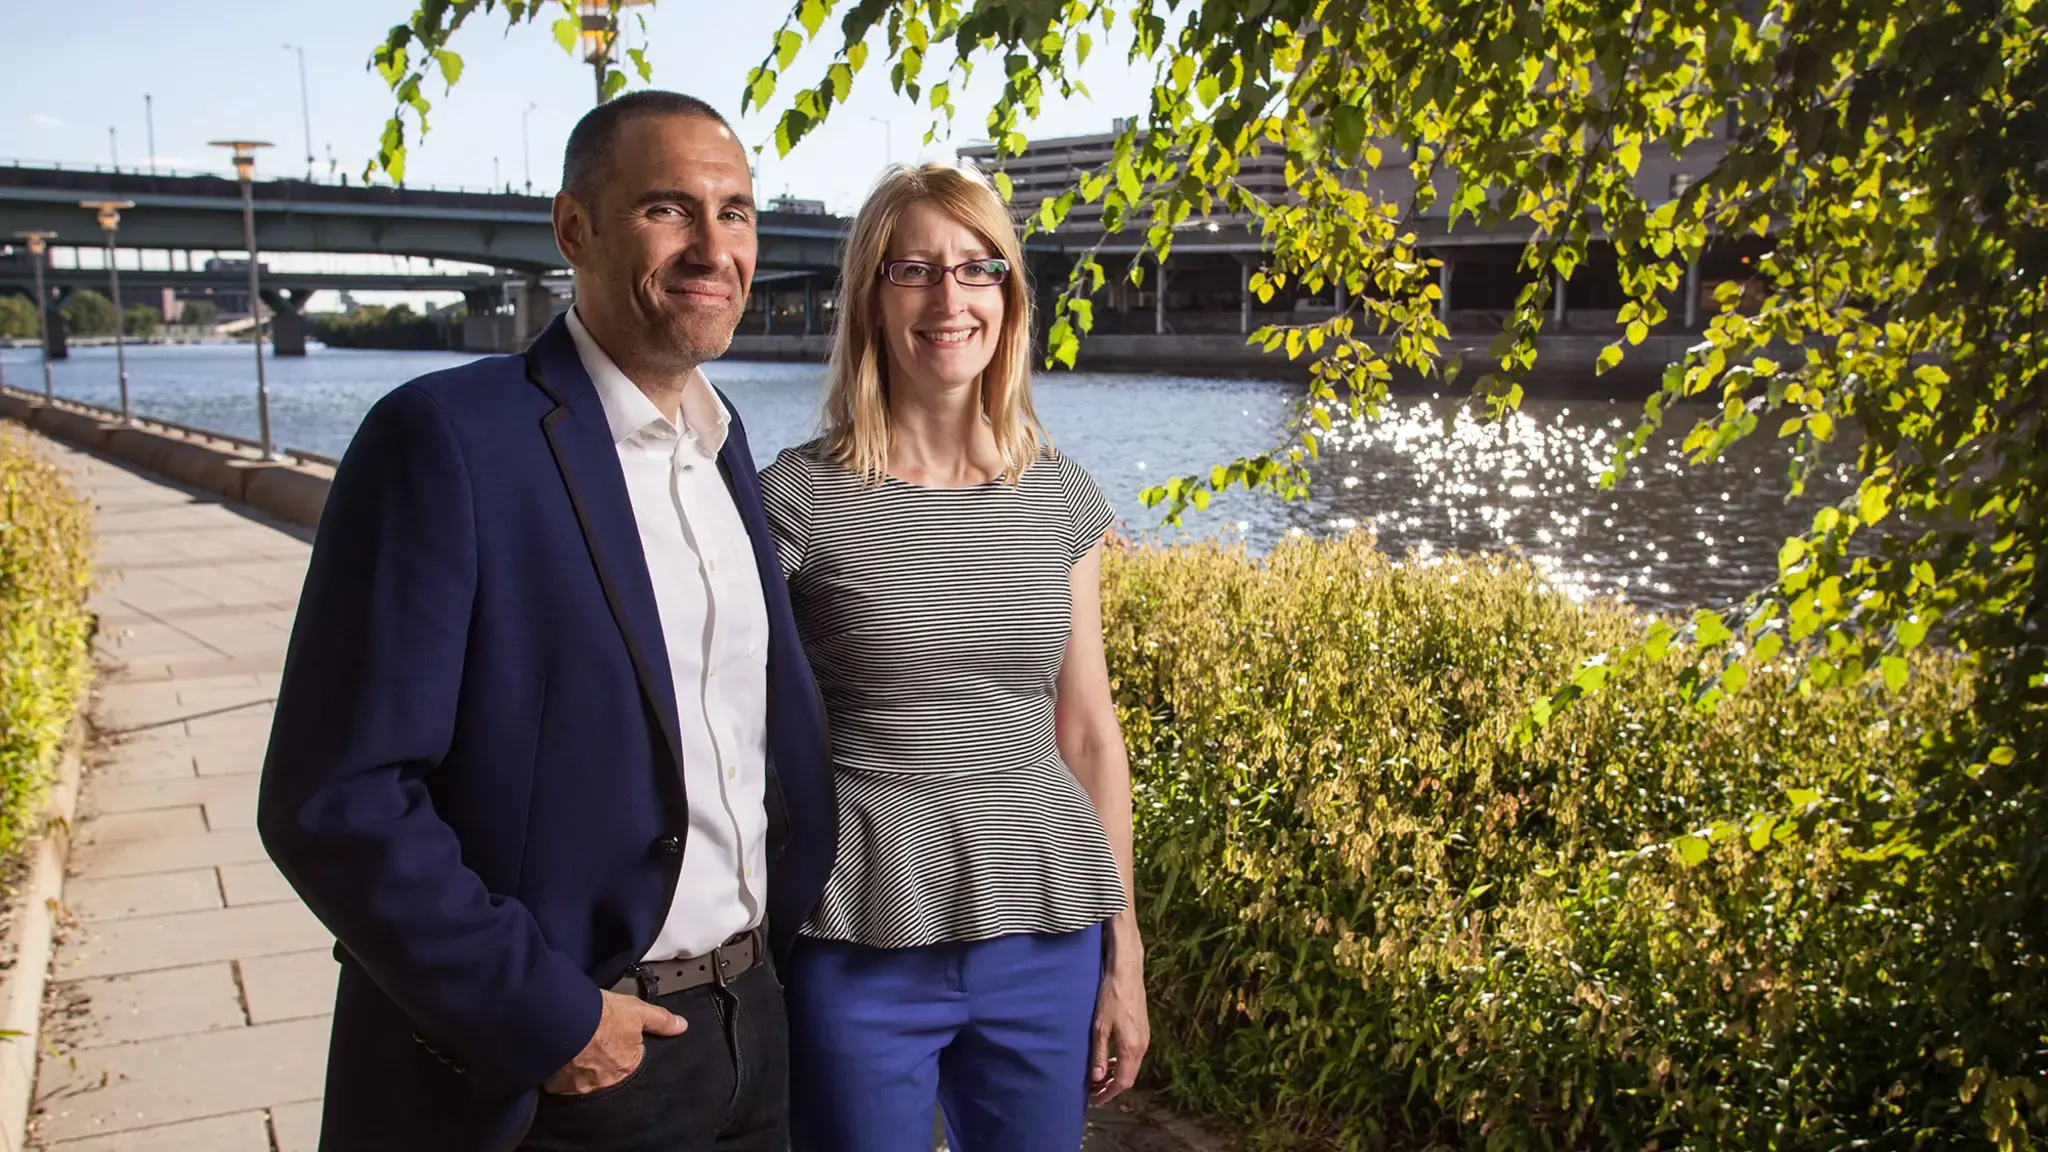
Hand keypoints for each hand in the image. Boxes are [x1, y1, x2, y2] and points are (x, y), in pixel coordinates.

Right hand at [542, 989, 687, 1094]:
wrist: (560, 1019)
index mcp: (628, 1066)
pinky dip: (562, 1073)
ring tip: (575, 1049)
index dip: (620, 1049)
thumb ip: (660, 1020)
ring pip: (584, 1079)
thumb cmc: (599, 1014)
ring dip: (582, 1068)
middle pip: (606, 1073)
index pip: (628, 1062)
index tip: (611, 1040)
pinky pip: (562, 1083)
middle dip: (601, 1062)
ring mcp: (581, 1087)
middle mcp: (607, 1082)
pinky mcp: (557, 1087)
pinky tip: (561, 1057)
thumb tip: (682, 1026)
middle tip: (592, 1043)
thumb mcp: (636, 1010)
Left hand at [1088, 958, 1149, 1104]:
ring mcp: (1145, 1039)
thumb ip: (1099, 1054)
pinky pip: (1134, 1056)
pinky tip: (1110, 1059)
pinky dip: (1122, 1063)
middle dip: (1112, 1087)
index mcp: (1132, 1048)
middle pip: (1129, 1077)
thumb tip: (1097, 1078)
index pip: (1122, 1082)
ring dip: (1116, 1075)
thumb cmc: (1111, 997)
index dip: (1109, 1094)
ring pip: (1132, 1066)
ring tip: (1099, 1077)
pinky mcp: (1143, 1031)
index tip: (1096, 1100)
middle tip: (1094, 1091)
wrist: (1127, 974)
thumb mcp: (1099, 1027)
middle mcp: (1142, 1046)